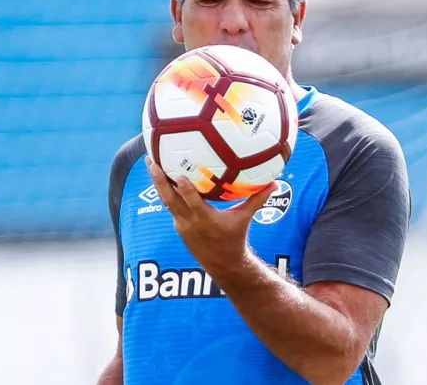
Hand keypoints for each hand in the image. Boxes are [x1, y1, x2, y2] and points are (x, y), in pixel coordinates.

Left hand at [145, 156, 277, 274]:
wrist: (223, 264)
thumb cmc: (235, 238)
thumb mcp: (245, 218)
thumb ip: (257, 199)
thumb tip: (275, 183)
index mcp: (205, 219)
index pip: (192, 202)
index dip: (185, 189)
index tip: (179, 174)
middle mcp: (189, 222)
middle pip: (169, 199)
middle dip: (159, 180)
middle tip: (152, 161)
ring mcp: (181, 225)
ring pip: (166, 202)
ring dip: (158, 184)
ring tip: (152, 164)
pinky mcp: (179, 226)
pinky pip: (171, 206)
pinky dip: (167, 193)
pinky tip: (165, 178)